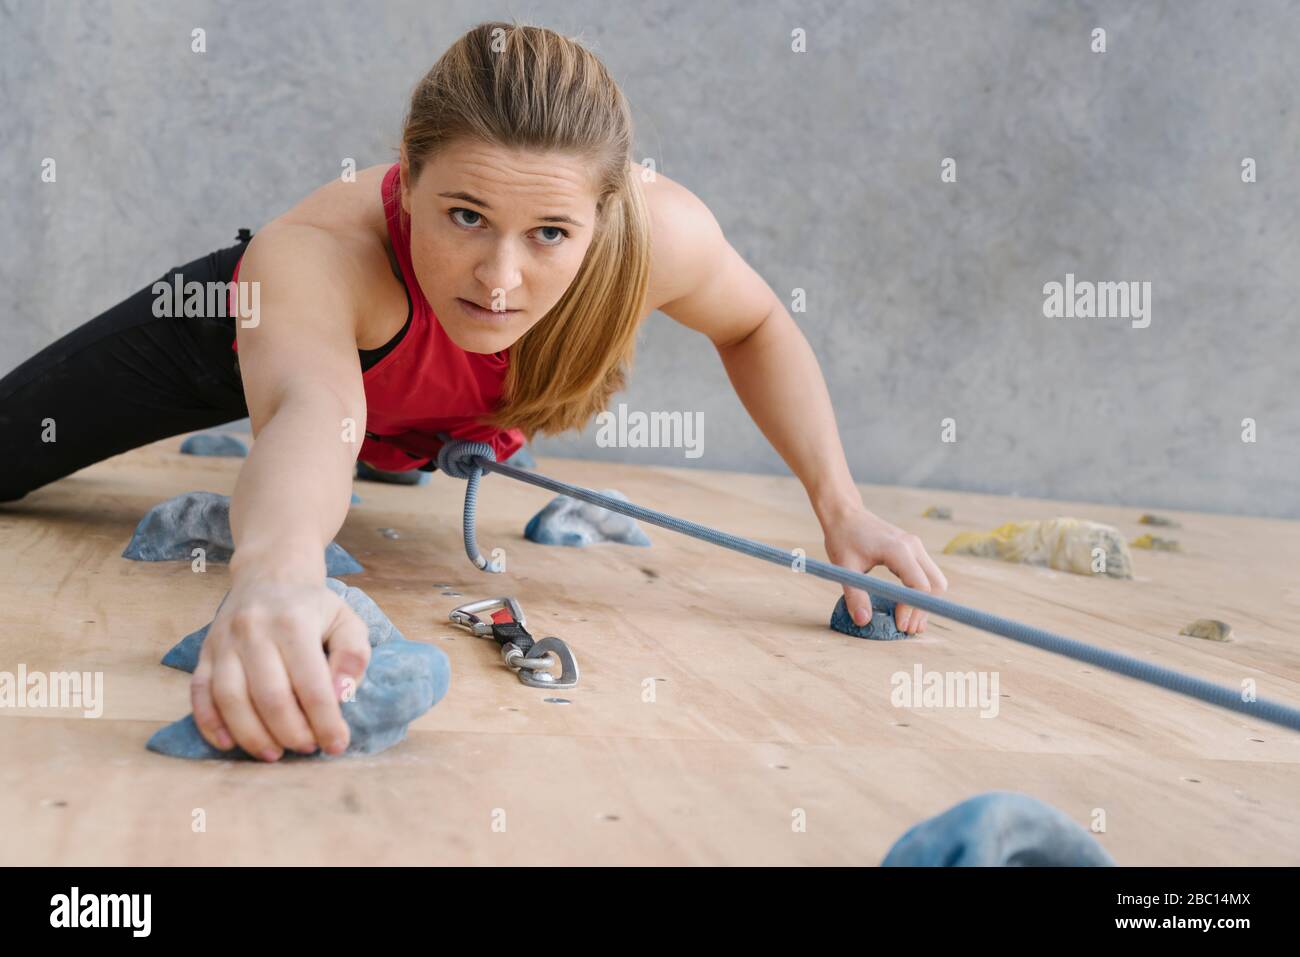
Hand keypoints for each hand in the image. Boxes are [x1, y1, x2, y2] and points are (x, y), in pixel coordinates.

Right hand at [190, 578, 371, 760]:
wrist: (269, 574)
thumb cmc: (313, 606)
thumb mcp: (347, 620)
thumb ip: (353, 656)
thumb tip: (340, 695)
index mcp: (293, 622)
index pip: (310, 684)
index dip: (324, 721)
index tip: (337, 745)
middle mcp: (253, 631)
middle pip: (269, 696)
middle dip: (291, 733)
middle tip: (307, 749)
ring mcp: (223, 642)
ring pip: (230, 699)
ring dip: (253, 736)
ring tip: (274, 754)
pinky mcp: (203, 653)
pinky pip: (199, 694)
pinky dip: (211, 725)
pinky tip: (230, 745)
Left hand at [822, 506, 948, 633]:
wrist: (846, 514)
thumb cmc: (843, 538)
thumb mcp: (845, 569)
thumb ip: (855, 595)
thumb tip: (863, 621)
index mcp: (898, 550)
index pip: (919, 586)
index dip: (913, 609)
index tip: (899, 625)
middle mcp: (913, 547)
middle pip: (935, 585)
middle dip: (924, 610)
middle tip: (907, 629)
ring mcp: (916, 547)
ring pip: (935, 580)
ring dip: (925, 602)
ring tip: (909, 623)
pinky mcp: (913, 550)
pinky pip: (926, 575)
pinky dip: (922, 593)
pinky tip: (907, 606)